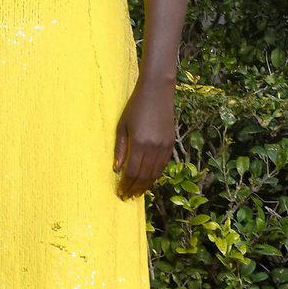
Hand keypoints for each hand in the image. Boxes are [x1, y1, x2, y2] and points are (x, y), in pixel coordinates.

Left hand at [113, 82, 175, 198]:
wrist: (157, 92)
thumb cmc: (135, 107)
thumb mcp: (122, 126)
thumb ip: (120, 149)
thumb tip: (117, 169)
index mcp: (139, 143)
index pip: (132, 172)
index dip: (126, 185)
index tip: (120, 192)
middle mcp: (153, 147)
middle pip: (144, 176)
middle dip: (135, 188)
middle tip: (127, 196)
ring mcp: (164, 146)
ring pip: (155, 173)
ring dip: (146, 185)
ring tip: (137, 192)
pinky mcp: (171, 143)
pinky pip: (163, 165)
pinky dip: (155, 175)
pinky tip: (148, 179)